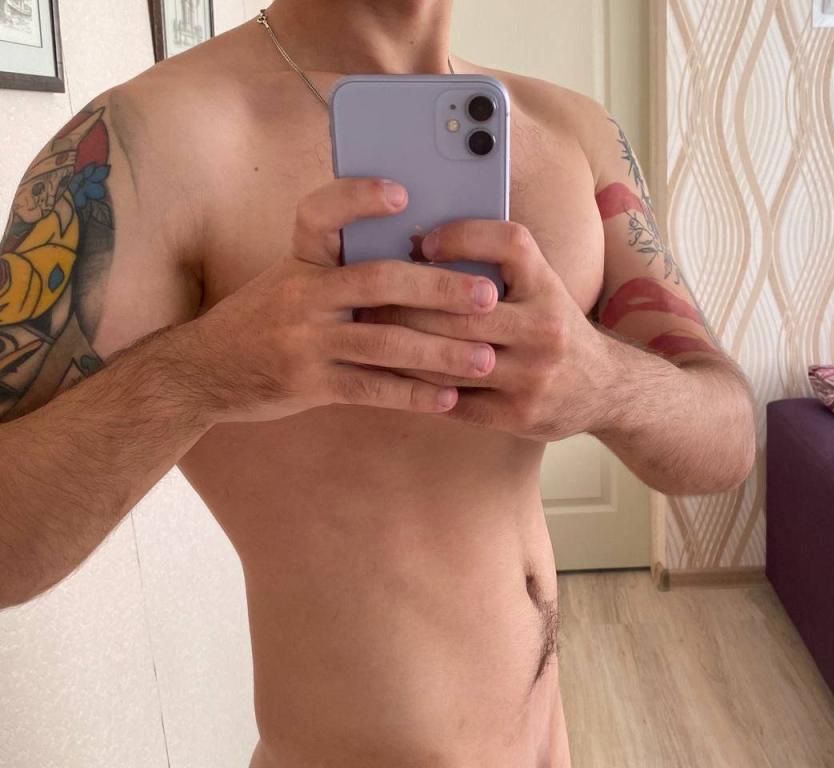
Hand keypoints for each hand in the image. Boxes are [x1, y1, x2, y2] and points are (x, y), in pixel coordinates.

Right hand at [177, 179, 499, 422]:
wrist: (201, 371)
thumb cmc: (264, 319)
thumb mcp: (290, 281)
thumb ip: (341, 271)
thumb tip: (421, 265)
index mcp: (300, 259)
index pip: (322, 213)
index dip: (358, 197)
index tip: (403, 193)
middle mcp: (301, 293)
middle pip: (379, 280)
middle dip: (440, 288)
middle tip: (488, 296)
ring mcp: (304, 340)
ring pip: (385, 341)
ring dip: (441, 352)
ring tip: (486, 358)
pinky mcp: (307, 384)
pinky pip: (371, 388)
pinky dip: (413, 394)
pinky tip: (448, 398)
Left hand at [354, 220, 611, 440]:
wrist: (606, 389)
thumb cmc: (554, 328)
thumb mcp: (543, 288)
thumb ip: (498, 268)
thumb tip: (421, 244)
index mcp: (549, 287)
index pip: (509, 244)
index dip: (462, 236)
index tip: (422, 241)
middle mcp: (545, 329)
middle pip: (462, 309)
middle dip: (407, 301)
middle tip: (366, 294)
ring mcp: (532, 376)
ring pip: (450, 358)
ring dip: (403, 345)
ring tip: (368, 332)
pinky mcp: (517, 415)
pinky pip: (453, 399)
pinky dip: (418, 386)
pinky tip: (391, 373)